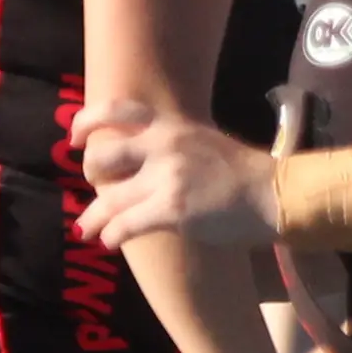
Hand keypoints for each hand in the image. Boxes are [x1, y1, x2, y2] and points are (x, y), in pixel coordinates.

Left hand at [70, 102, 274, 247]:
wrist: (276, 195)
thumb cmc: (244, 174)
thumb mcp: (204, 143)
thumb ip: (171, 147)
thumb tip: (138, 165)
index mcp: (172, 126)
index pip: (116, 110)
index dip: (86, 122)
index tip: (75, 140)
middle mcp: (164, 146)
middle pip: (101, 156)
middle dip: (90, 177)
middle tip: (96, 192)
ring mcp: (167, 177)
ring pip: (108, 199)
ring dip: (92, 218)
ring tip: (89, 230)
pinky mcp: (171, 209)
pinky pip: (125, 225)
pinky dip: (112, 236)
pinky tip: (111, 243)